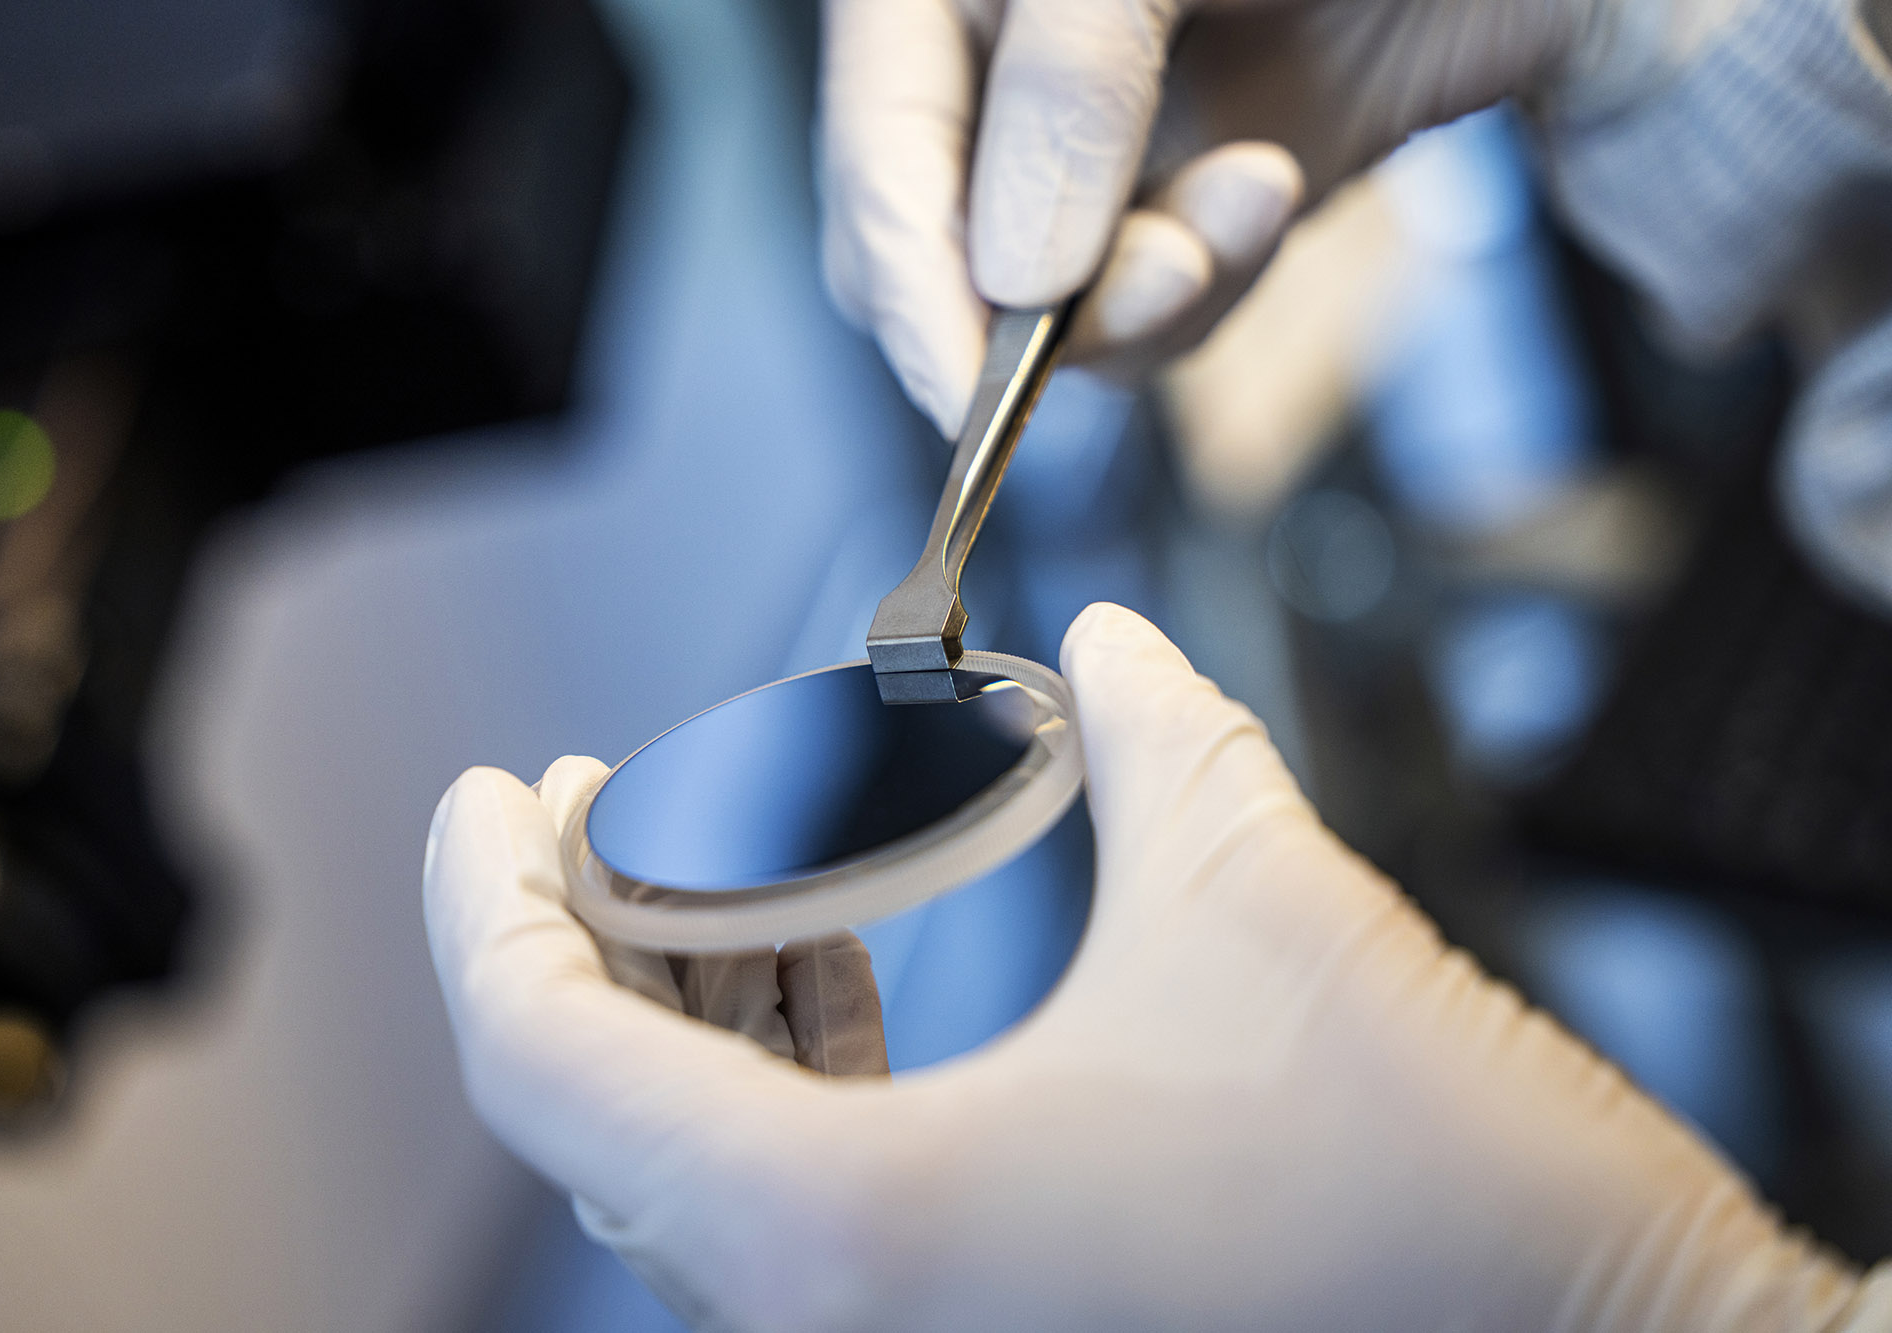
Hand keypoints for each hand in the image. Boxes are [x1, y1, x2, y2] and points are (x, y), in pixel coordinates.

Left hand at [424, 603, 1868, 1330]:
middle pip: (599, 1110)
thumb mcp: (1264, 904)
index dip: (489, 901)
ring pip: (695, 1166)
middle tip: (593, 797)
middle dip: (584, 929)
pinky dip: (782, 1079)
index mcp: (851, 1230)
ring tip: (727, 859)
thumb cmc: (1446, 1211)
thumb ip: (1152, 737)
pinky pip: (797, 1208)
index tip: (499, 786)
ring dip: (690, 999)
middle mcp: (840, 1327)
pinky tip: (827, 963)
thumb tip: (1102, 646)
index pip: (540, 1060)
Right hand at [817, 0, 1706, 436]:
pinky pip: (1163, 309)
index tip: (972, 395)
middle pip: (944, 260)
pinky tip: (1264, 191)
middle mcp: (1003, 82)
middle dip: (1052, 299)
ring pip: (1058, 311)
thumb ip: (1066, 86)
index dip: (913, 289)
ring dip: (1158, 290)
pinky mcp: (1186, 208)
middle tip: (1165, 274)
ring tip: (1252, 195)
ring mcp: (1098, 156)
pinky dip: (1216, 280)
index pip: (879, 164)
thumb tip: (1016, 271)